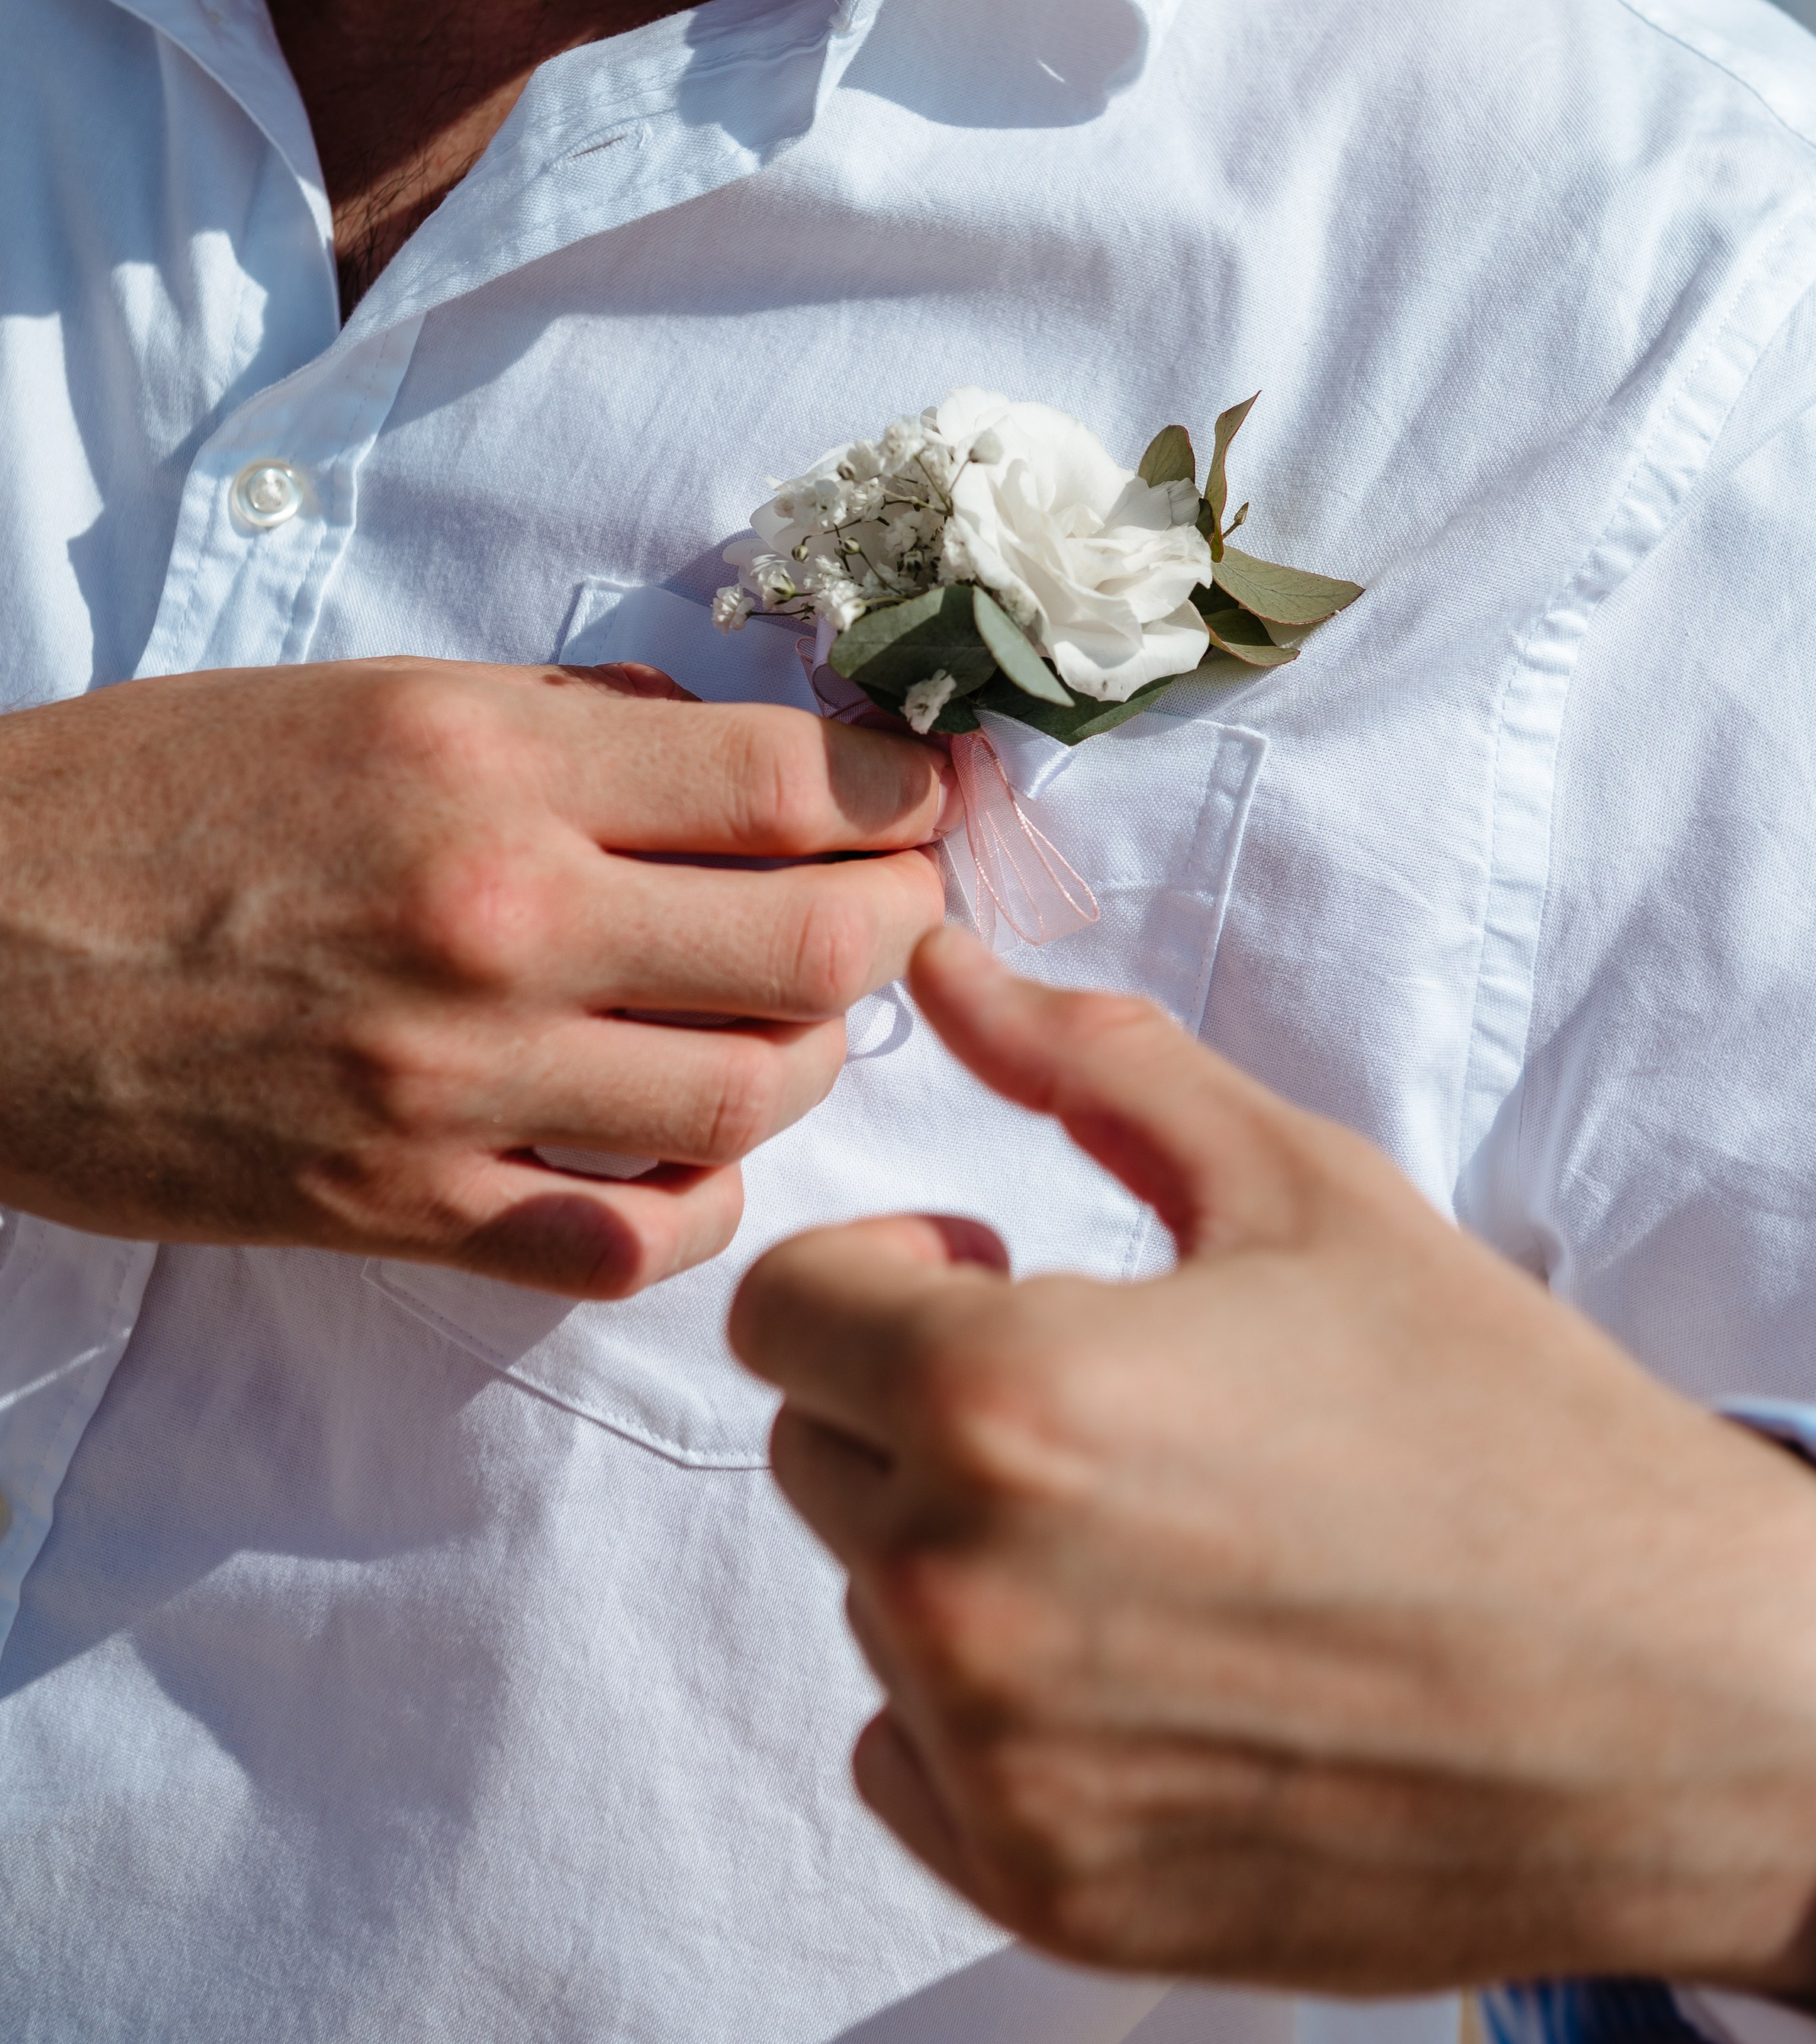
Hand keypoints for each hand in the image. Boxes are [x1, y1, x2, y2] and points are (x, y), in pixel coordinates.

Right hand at [0, 657, 948, 1296]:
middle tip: (891, 904)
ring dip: (808, 1057)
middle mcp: (494, 920)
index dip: (901, 793)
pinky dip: (704, 1197)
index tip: (919, 800)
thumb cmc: (159, 796)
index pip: (790, 784)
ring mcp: (452, 1082)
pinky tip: (692, 1146)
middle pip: (814, 946)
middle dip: (896, 921)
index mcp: (489, 764)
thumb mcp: (371, 697)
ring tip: (788, 1019)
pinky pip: (632, 1236)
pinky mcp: (401, 1207)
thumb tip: (732, 748)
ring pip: (748, 1097)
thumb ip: (570, 723)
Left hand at [732, 928, 1815, 1996]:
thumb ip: (1088, 1063)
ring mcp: (998, 1766)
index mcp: (1006, 1398)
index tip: (988, 1274)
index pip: (781, 1308)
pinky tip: (1145, 1660)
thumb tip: (944, 963)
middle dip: (918, 1397)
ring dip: (963, 1548)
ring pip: (872, 1602)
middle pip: (816, 1449)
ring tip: (1153, 1529)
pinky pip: (910, 1757)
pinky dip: (985, 1707)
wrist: (1674, 1695)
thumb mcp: (1302, 1189)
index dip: (882, 1272)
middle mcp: (965, 1596)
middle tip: (1099, 1394)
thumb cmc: (1497, 1421)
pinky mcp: (1046, 1888)